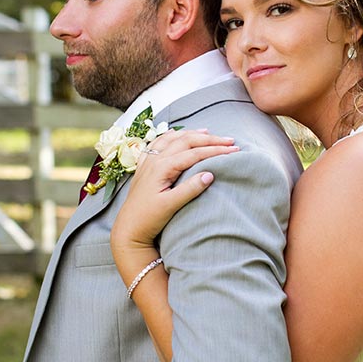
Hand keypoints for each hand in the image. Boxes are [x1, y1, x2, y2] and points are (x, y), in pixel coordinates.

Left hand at [111, 129, 238, 255]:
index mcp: (162, 167)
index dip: (215, 150)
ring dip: (191, 134)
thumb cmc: (148, 219)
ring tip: (208, 132)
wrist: (128, 229)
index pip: (194, 153)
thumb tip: (209, 174)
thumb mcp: (170, 206)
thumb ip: (190, 189)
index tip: (234, 150)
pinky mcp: (144, 167)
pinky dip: (170, 136)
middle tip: (229, 140)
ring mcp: (148, 161)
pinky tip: (175, 134)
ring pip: (172, 138)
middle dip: (209, 139)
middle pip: (186, 141)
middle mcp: (154, 160)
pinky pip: (158, 143)